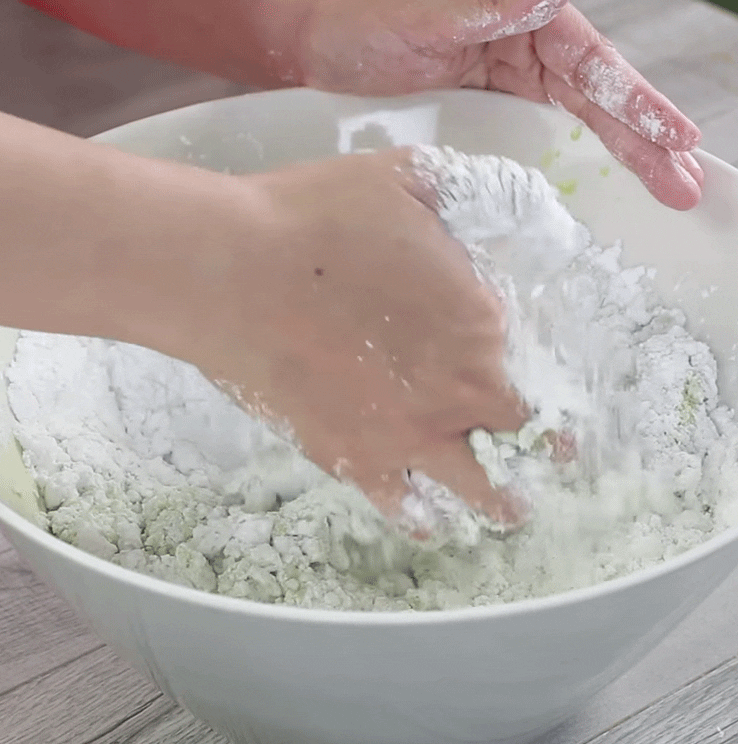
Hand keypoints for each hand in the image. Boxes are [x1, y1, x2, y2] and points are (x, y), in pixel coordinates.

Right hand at [167, 149, 525, 524]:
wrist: (234, 274)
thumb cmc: (318, 219)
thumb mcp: (411, 177)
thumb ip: (475, 191)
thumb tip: (525, 204)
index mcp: (480, 323)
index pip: (533, 360)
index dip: (546, 372)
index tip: (552, 384)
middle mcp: (457, 391)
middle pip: (518, 430)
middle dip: (542, 442)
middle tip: (552, 453)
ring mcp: (406, 434)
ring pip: (477, 486)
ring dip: (503, 499)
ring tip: (514, 509)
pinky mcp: (354, 458)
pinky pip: (401, 505)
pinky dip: (423, 518)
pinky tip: (431, 523)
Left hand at [298, 0, 702, 209]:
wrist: (312, 44)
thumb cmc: (366, 12)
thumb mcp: (435, 9)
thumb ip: (491, 8)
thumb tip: (544, 1)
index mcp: (529, 17)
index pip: (594, 66)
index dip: (638, 106)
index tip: (677, 140)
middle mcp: (523, 48)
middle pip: (594, 102)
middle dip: (640, 143)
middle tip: (680, 186)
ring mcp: (500, 86)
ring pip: (566, 126)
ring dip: (609, 159)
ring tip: (653, 191)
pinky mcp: (475, 114)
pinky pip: (523, 143)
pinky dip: (552, 166)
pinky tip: (577, 191)